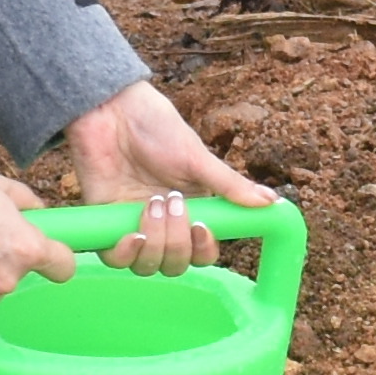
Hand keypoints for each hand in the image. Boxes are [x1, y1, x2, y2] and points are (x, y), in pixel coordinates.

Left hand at [65, 82, 271, 271]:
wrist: (110, 109)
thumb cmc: (155, 126)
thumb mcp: (196, 157)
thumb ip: (230, 185)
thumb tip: (272, 202)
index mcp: (191, 209)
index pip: (202, 251)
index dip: (203, 250)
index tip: (201, 228)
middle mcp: (163, 223)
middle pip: (175, 263)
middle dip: (177, 242)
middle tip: (171, 201)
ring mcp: (132, 224)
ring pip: (148, 265)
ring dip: (155, 242)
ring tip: (151, 203)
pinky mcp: (103, 223)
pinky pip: (115, 259)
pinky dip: (125, 254)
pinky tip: (132, 234)